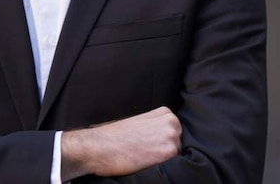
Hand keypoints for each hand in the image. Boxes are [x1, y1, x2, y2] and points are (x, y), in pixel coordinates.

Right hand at [61, 106, 181, 179]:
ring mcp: (171, 136)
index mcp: (165, 113)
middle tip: (147, 153)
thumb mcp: (139, 123)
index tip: (152, 145)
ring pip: (177, 155)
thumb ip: (156, 126)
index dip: (164, 141)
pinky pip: (174, 165)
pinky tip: (146, 163)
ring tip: (145, 158)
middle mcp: (171, 122)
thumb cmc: (115, 136)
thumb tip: (166, 139)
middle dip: (167, 150)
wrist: (99, 146)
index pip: (176, 133)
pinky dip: (162, 167)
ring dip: (165, 159)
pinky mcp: (169, 152)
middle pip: (180, 143)